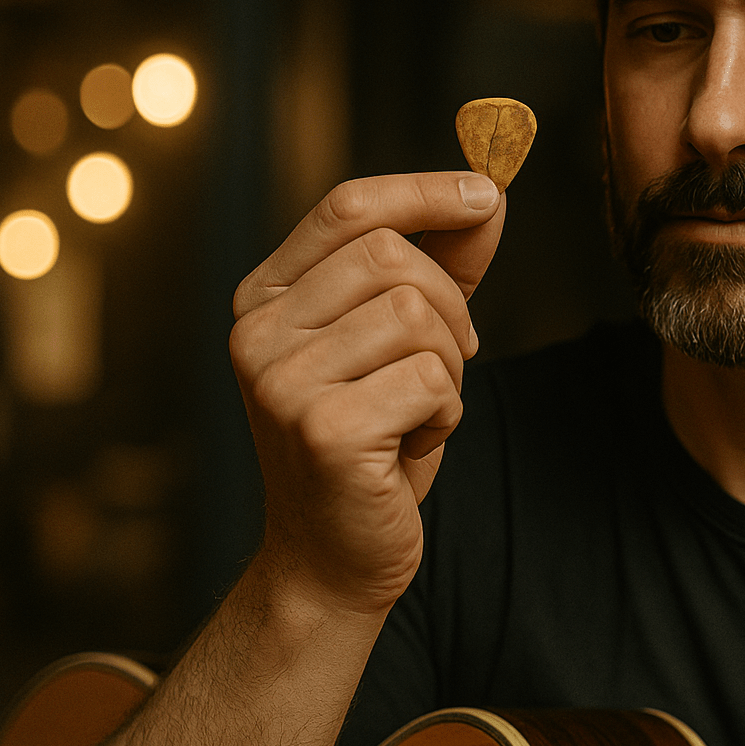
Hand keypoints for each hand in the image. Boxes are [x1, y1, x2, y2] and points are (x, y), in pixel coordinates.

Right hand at [228, 172, 505, 614]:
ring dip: (446, 369)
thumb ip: (443, 265)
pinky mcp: (322, 430)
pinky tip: (410, 445)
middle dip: (449, 307)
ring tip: (416, 412)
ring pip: (415, 315)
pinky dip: (444, 413)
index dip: (425, 191)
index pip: (347, 207)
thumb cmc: (376, 438)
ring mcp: (281, 381)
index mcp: (267, 297)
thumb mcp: (407, 338)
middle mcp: (256, 331)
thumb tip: (487, 196)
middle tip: (448, 361)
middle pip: (391, 256)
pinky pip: (429, 380)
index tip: (487, 193)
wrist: (336, 554)